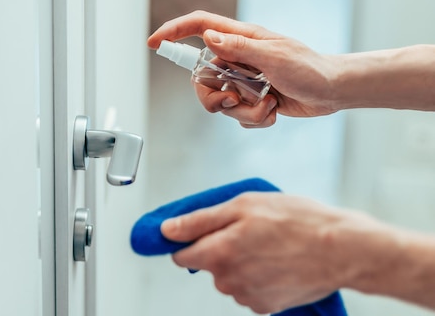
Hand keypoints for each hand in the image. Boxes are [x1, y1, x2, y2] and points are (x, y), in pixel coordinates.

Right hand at [148, 11, 340, 127]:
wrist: (332, 92)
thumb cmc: (309, 69)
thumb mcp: (274, 56)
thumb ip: (239, 48)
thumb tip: (208, 37)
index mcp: (241, 40)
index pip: (199, 27)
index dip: (174, 32)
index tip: (155, 43)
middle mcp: (237, 59)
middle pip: (201, 79)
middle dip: (215, 97)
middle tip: (235, 100)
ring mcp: (242, 80)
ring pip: (219, 102)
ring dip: (242, 112)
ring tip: (266, 106)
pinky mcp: (250, 99)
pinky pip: (237, 116)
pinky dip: (254, 119)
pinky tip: (273, 111)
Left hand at [160, 192, 395, 313]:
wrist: (343, 250)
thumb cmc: (298, 222)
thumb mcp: (244, 205)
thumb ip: (200, 221)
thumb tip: (168, 231)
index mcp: (218, 253)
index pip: (181, 256)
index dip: (191, 240)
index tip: (204, 231)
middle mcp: (228, 280)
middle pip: (208, 265)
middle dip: (221, 248)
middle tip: (250, 230)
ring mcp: (247, 297)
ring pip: (230, 277)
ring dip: (241, 262)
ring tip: (270, 245)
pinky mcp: (266, 306)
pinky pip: (249, 289)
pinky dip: (258, 277)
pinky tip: (278, 262)